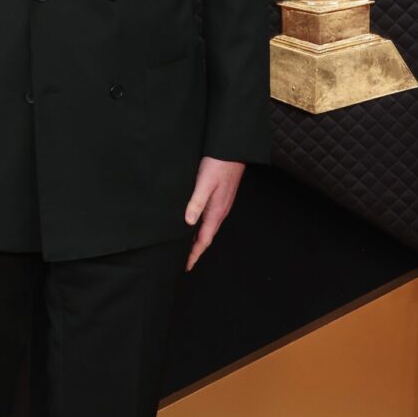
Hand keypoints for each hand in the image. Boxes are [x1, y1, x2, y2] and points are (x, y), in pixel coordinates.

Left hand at [183, 156, 245, 270]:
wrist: (233, 150)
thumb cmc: (218, 164)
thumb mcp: (204, 183)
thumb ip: (197, 202)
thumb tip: (188, 222)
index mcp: (216, 212)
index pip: (203, 240)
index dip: (194, 254)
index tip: (186, 266)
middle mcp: (220, 212)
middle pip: (206, 237)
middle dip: (196, 251)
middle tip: (184, 262)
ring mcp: (221, 206)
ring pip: (208, 229)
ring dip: (198, 240)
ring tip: (187, 248)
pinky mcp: (220, 199)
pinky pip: (210, 220)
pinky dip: (201, 228)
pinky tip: (195, 225)